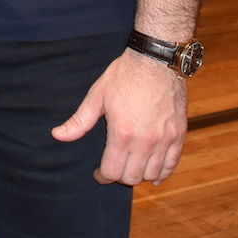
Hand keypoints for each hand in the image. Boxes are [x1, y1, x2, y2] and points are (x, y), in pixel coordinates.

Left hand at [50, 49, 187, 186]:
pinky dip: (163, 173)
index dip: (102, 176)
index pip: (111, 171)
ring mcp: (164, 139)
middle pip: (132, 177)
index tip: (99, 174)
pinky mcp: (179, 134)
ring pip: (152, 174)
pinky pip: (172, 164)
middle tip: (113, 168)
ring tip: (131, 167)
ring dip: (139, 175)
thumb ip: (79, 121)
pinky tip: (154, 175)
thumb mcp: (97, 95)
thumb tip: (58, 135)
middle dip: (119, 177)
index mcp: (122, 133)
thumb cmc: (125, 75)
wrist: (156, 60)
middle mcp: (145, 141)